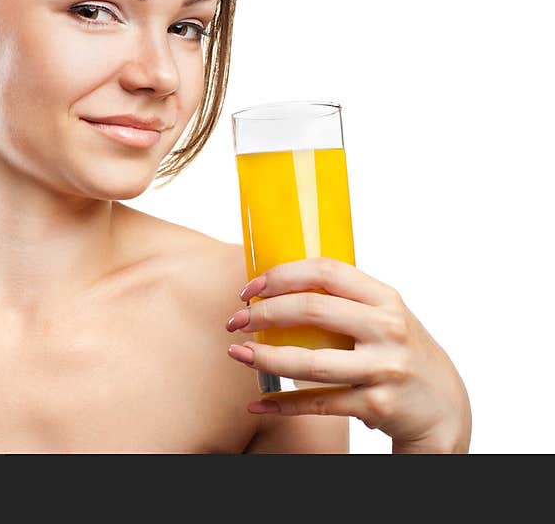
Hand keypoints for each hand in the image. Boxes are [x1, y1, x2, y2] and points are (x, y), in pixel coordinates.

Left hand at [225, 257, 471, 452]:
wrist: (445, 409)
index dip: (282, 275)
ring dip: (264, 359)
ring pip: (309, 363)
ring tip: (237, 353)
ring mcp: (383, 369)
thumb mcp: (385, 316)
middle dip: (263, 314)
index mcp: (385, 299)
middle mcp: (388, 330)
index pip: (327, 271)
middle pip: (312, 311)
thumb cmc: (401, 353)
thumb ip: (345, 299)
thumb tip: (278, 285)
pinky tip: (258, 401)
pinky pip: (318, 403)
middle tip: (236, 320)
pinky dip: (282, 404)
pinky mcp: (377, 406)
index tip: (252, 288)